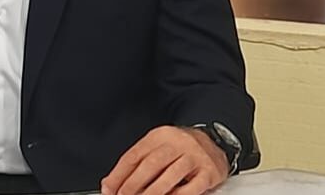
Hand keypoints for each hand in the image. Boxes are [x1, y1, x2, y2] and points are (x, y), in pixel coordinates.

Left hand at [101, 126, 228, 194]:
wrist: (214, 143)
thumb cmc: (180, 149)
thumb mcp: (157, 148)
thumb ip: (136, 164)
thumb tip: (110, 184)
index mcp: (160, 136)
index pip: (134, 155)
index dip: (119, 175)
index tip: (110, 190)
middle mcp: (178, 142)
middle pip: (151, 164)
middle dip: (133, 185)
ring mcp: (195, 156)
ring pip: (170, 175)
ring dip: (152, 193)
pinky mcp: (208, 171)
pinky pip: (191, 188)